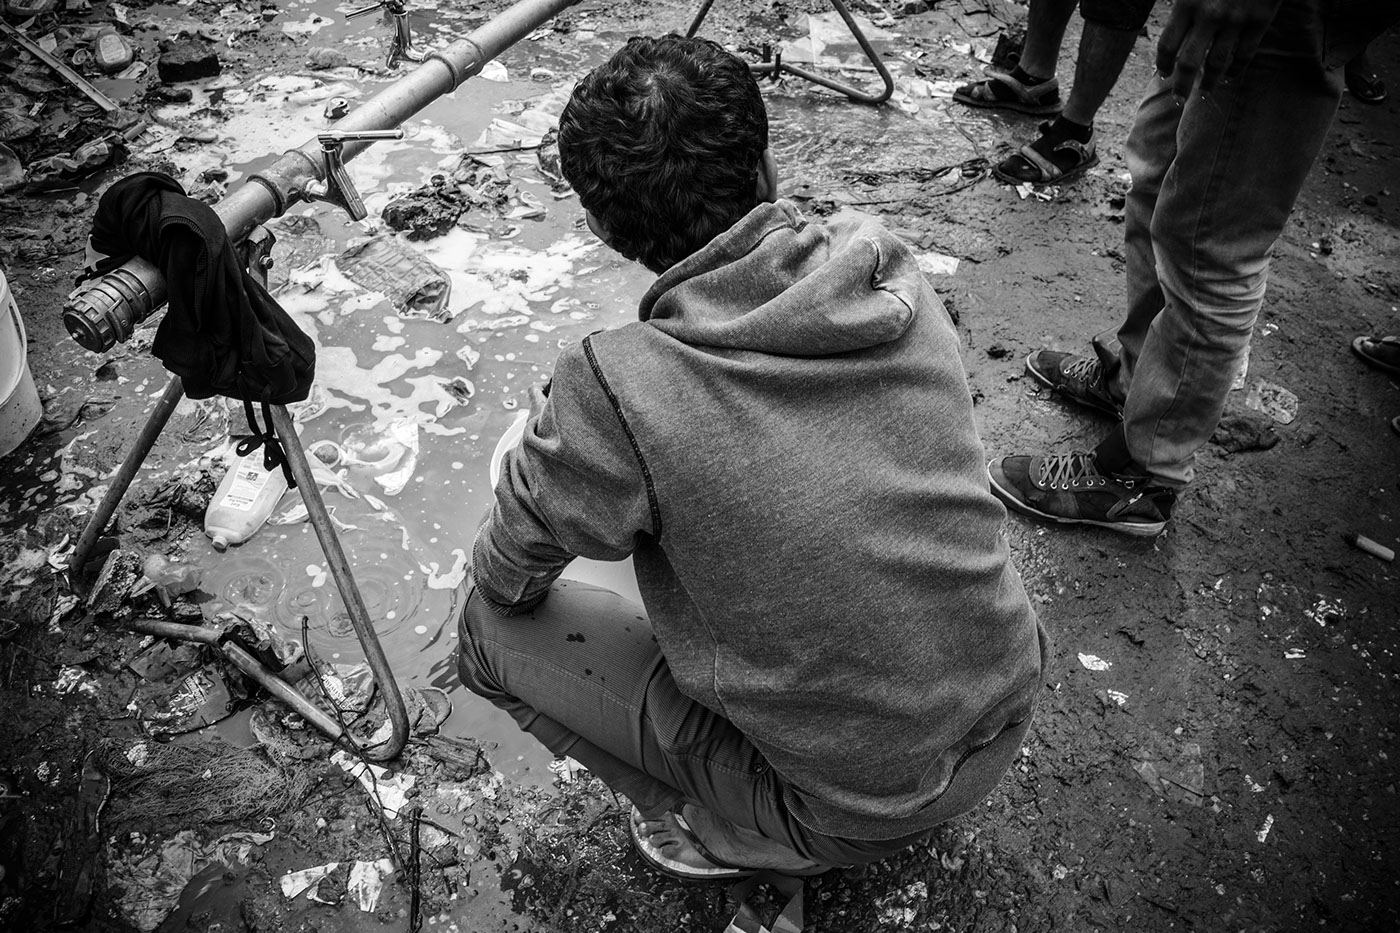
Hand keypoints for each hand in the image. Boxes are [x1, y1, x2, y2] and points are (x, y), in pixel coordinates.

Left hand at [1156, 0, 1283, 99]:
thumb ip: (1180, 3)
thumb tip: (1168, 22)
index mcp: (1187, 3)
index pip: (1168, 46)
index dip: (1163, 65)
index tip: (1164, 73)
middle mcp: (1210, 16)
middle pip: (1189, 63)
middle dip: (1182, 85)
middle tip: (1179, 98)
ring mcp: (1236, 20)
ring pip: (1218, 64)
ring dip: (1210, 82)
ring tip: (1204, 91)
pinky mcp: (1260, 20)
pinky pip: (1245, 54)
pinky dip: (1237, 69)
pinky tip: (1231, 76)